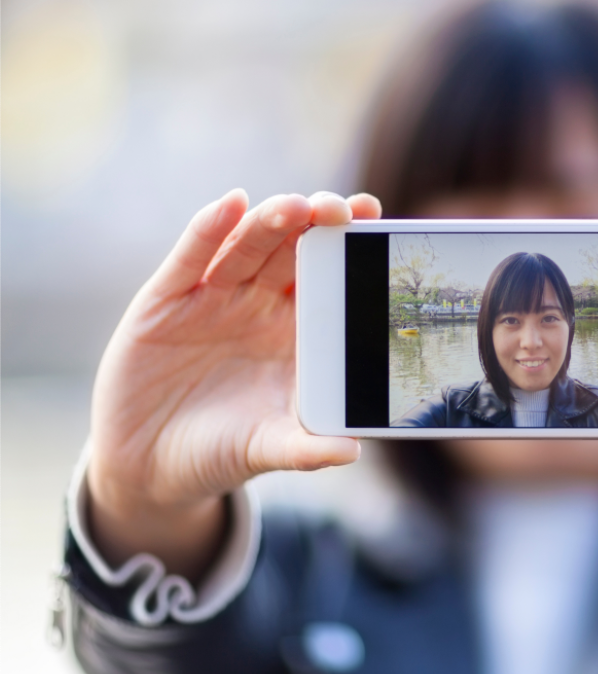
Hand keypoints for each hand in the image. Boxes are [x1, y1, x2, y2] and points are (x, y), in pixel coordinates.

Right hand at [86, 190, 380, 577]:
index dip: (348, 244)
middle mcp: (261, 304)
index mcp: (299, 331)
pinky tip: (230, 206)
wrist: (148, 467)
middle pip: (293, 249)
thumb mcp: (267, 449)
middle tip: (337, 208)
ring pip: (247, 246)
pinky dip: (208, 230)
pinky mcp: (166, 300)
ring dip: (270, 222)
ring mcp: (214, 297)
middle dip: (314, 223)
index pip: (330, 276)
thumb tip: (351, 451)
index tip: (372, 218)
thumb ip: (306, 448)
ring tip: (294, 207)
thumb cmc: (222, 452)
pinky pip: (192, 258)